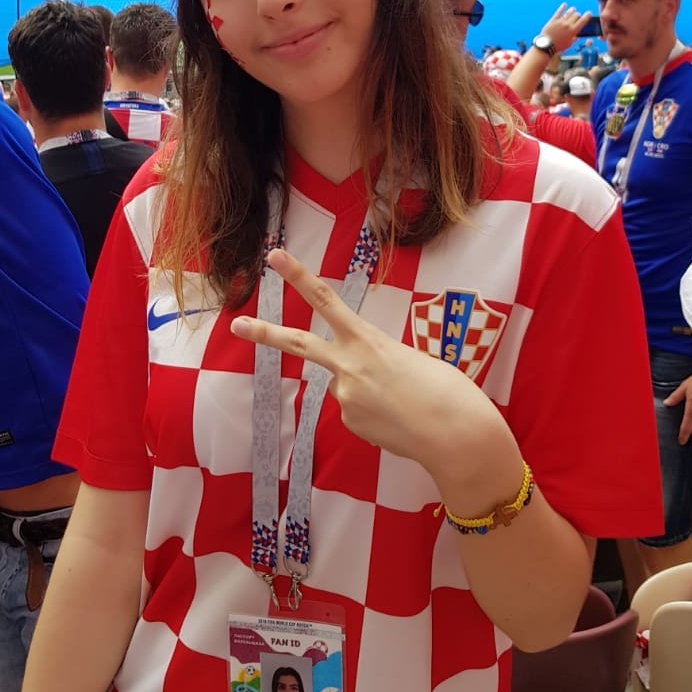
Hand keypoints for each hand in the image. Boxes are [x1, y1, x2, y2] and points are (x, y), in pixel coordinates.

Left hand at [231, 249, 511, 481]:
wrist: (455, 435)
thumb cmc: (445, 390)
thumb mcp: (410, 358)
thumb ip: (374, 358)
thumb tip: (355, 377)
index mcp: (367, 339)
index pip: (325, 299)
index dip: (297, 275)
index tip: (273, 256)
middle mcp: (348, 366)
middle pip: (298, 343)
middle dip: (265, 334)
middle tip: (237, 324)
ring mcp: (345, 398)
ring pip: (347, 384)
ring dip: (369, 389)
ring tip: (402, 402)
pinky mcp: (350, 423)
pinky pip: (357, 410)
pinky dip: (376, 411)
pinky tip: (398, 419)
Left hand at [539, 3, 592, 54]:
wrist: (546, 45)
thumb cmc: (558, 46)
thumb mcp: (569, 44)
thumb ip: (574, 38)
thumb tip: (576, 36)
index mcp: (573, 31)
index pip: (583, 21)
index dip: (587, 16)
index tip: (589, 13)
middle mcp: (568, 25)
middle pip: (576, 15)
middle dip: (578, 15)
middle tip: (577, 16)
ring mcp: (561, 21)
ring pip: (569, 12)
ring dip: (572, 11)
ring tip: (573, 10)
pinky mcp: (554, 20)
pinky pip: (559, 12)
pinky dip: (563, 7)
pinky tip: (564, 5)